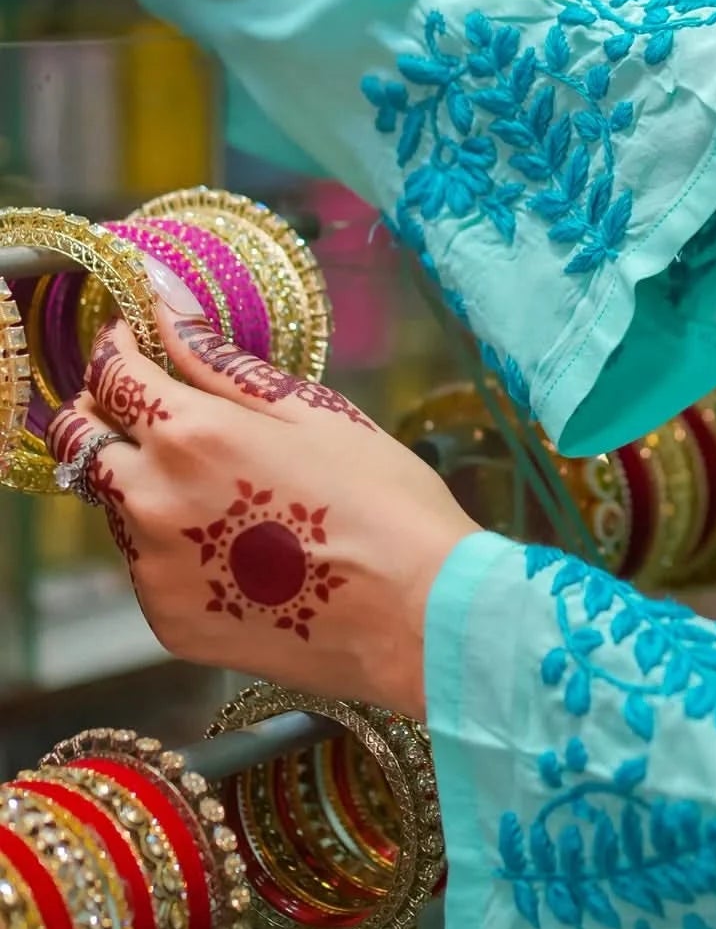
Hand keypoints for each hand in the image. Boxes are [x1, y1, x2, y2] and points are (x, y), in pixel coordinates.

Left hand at [46, 295, 479, 719]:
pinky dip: (173, 548)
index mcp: (191, 434)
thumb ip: (222, 364)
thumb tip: (163, 306)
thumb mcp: (313, 412)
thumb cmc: (385, 502)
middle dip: (107, 416)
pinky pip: (146, 568)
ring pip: (114, 506)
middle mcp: (153, 500)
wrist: (419, 616)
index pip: (112, 375)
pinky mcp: (168, 622)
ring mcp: (154, 569)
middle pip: (83, 442)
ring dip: (144, 484)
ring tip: (225, 493)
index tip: (135, 344)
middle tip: (157, 413)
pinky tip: (238, 551)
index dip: (118, 351)